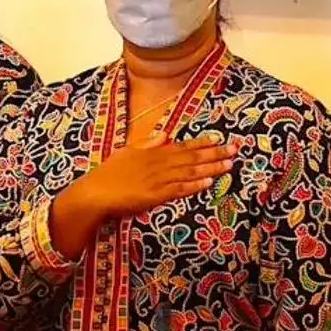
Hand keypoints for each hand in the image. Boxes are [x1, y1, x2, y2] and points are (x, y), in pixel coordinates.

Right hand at [47, 137, 238, 258]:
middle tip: (235, 150)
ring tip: (229, 165)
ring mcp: (157, 179)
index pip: (182, 146)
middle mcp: (158, 163)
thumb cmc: (109, 174)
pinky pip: (179, 190)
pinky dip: (194, 186)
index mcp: (152, 153)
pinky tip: (209, 183)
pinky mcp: (155, 195)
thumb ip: (147, 143)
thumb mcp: (127, 152)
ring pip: (189, 173)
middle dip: (214, 154)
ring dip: (210, 168)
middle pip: (191, 158)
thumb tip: (164, 134)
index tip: (218, 139)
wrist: (96, 193)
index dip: (201, 143)